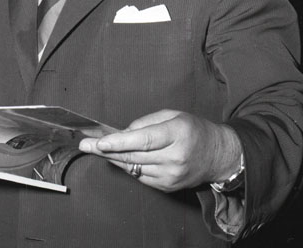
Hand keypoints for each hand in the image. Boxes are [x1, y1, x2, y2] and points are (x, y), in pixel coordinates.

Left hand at [79, 109, 241, 191]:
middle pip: (134, 155)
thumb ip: (146, 122)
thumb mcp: (172, 114)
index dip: (119, 142)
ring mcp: (171, 175)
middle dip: (105, 150)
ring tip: (95, 148)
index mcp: (177, 133)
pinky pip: (140, 176)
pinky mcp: (168, 186)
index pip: (143, 140)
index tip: (99, 141)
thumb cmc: (192, 129)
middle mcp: (174, 157)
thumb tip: (122, 132)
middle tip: (85, 144)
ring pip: (133, 167)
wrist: (217, 155)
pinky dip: (127, 166)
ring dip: (113, 158)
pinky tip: (117, 158)